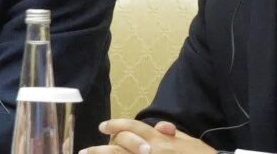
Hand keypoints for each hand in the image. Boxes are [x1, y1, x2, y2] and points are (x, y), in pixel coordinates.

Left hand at [83, 118, 213, 153]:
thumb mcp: (191, 142)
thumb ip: (173, 134)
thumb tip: (161, 127)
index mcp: (160, 140)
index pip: (133, 128)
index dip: (116, 125)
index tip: (102, 127)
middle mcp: (152, 151)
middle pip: (121, 146)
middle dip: (101, 150)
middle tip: (86, 152)